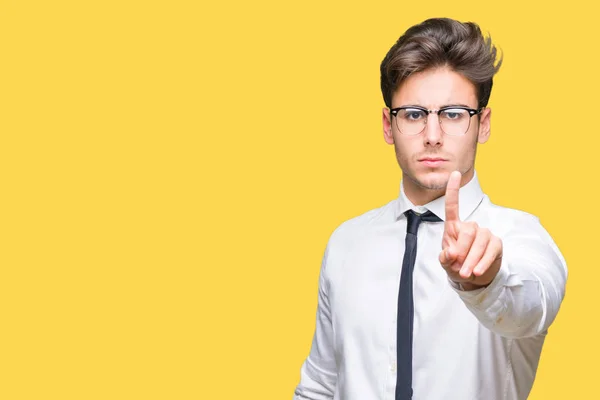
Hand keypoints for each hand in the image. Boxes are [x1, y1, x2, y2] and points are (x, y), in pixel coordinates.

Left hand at [438, 171, 502, 289]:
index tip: (455, 174)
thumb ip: (445, 258)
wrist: (473, 277)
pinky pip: (491, 250)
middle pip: (468, 230)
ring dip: (472, 259)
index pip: (452, 206)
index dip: (453, 190)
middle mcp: (470, 227)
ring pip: (480, 241)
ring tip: (466, 272)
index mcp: (454, 227)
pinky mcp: (496, 243)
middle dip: (462, 249)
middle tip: (458, 268)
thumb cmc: (456, 265)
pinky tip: (478, 272)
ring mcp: (484, 234)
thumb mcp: (446, 263)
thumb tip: (450, 252)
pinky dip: (483, 262)